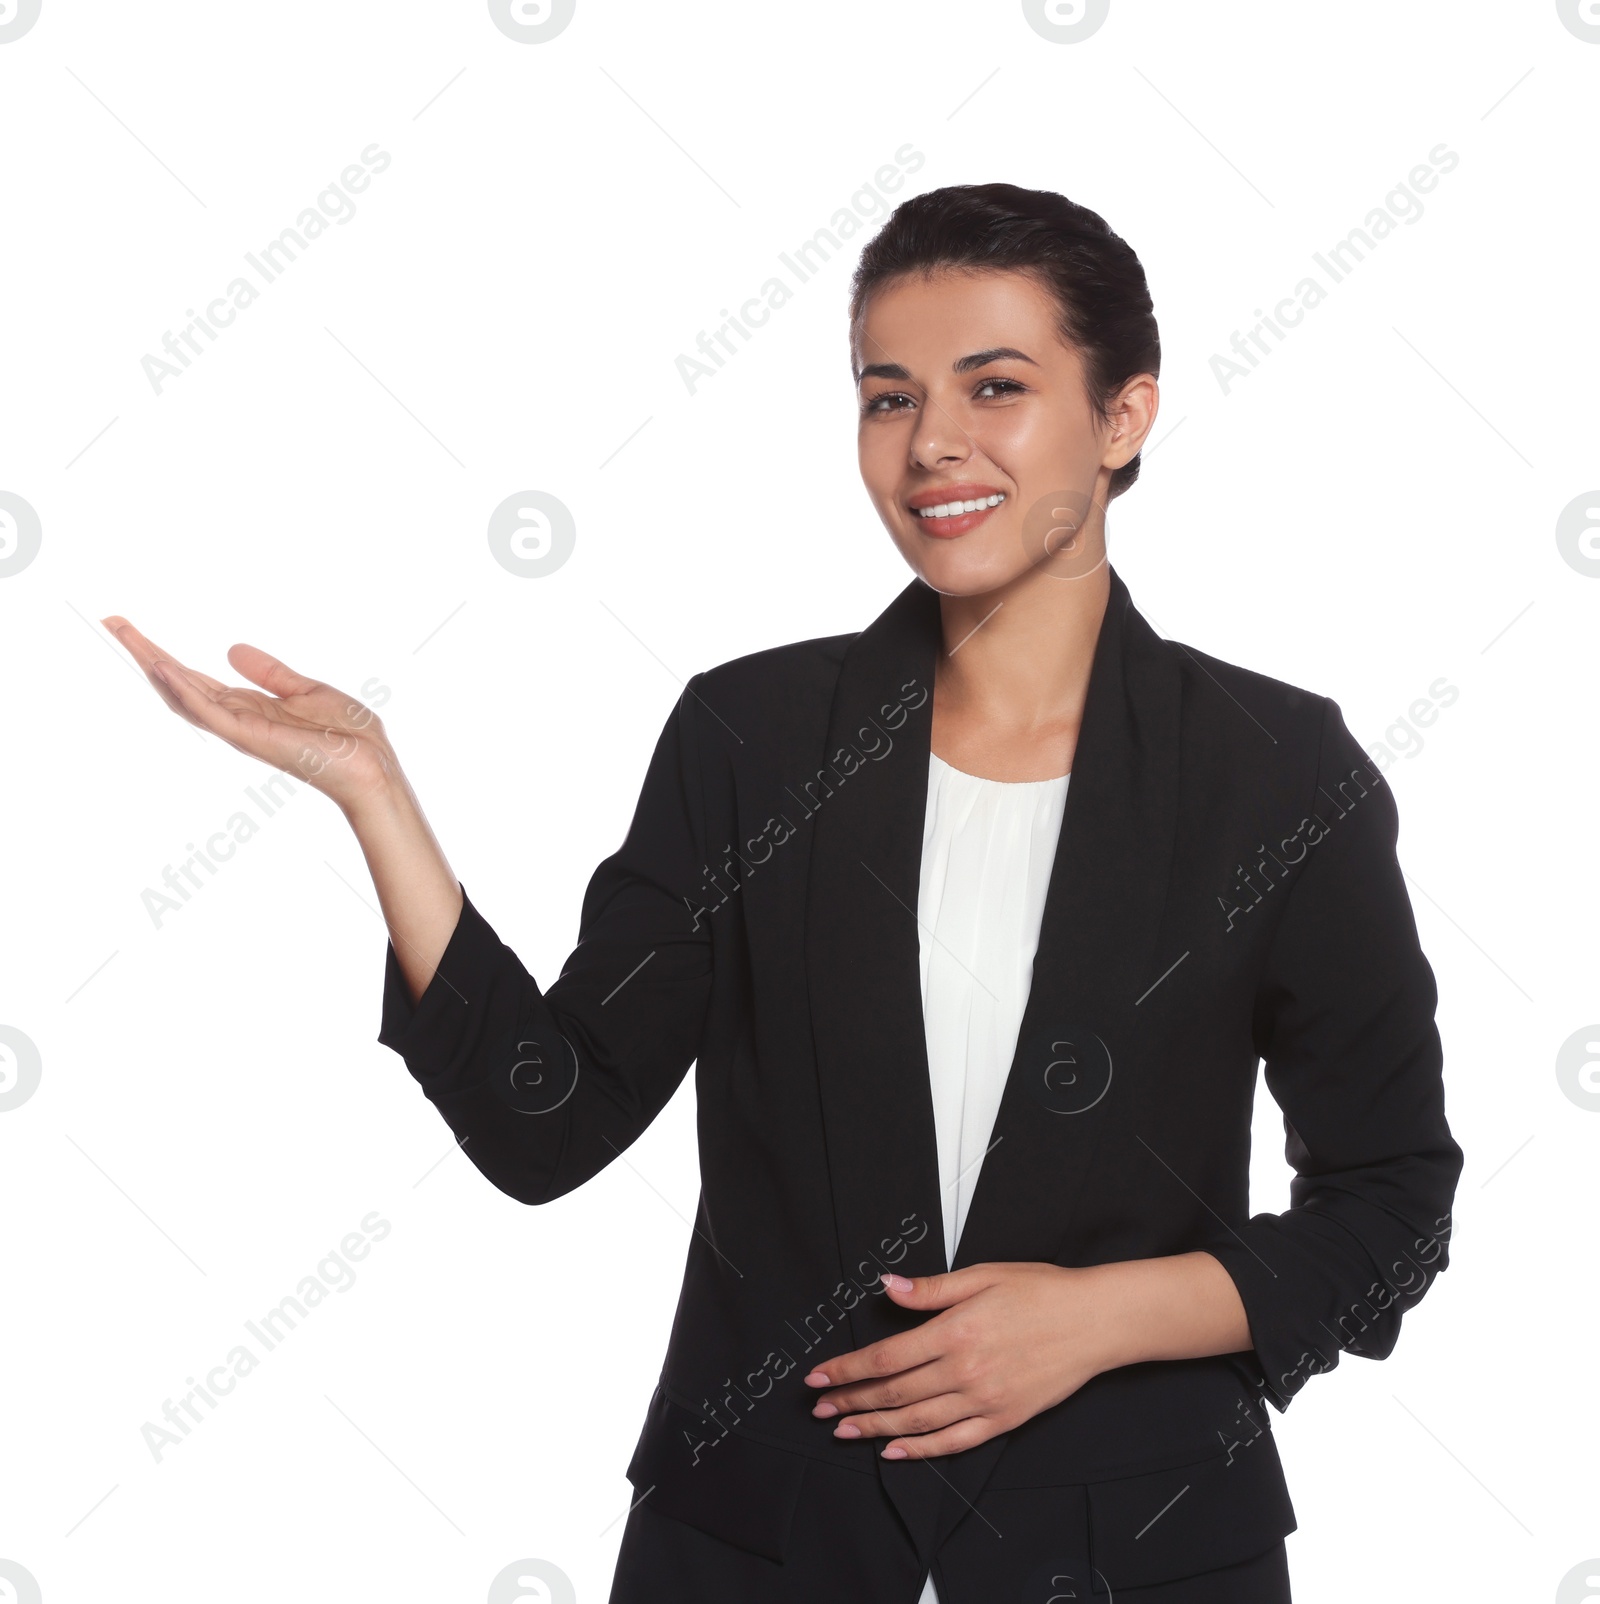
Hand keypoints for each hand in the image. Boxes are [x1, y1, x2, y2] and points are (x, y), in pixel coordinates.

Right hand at [102, 616, 398, 813]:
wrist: (372, 766)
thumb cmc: (349, 737)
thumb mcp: (306, 691)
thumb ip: (270, 673)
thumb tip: (232, 650)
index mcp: (249, 708)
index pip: (196, 679)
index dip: (165, 655)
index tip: (135, 631)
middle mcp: (238, 720)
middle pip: (179, 684)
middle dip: (145, 654)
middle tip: (112, 623)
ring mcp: (241, 730)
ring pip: (184, 695)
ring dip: (154, 665)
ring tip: (125, 636)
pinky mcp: (251, 738)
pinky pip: (209, 713)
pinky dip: (184, 690)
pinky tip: (162, 667)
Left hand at [802, 1262, 1118, 1459]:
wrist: (1094, 1321)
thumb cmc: (1040, 1291)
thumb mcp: (982, 1275)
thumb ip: (930, 1289)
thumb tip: (886, 1286)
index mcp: (955, 1331)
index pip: (886, 1357)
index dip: (847, 1369)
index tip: (818, 1376)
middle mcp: (965, 1371)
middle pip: (894, 1393)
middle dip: (851, 1401)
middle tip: (820, 1408)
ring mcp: (985, 1400)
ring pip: (917, 1422)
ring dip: (875, 1428)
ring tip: (845, 1430)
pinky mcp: (1004, 1419)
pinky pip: (954, 1442)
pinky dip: (921, 1450)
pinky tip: (895, 1451)